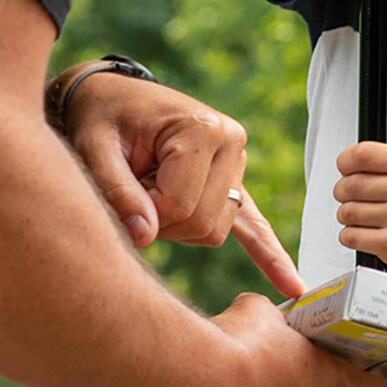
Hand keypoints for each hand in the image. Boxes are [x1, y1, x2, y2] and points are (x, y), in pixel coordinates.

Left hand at [61, 71, 300, 292]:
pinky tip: (291, 286)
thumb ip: (118, 194)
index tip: (118, 194)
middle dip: (162, 224)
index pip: (181, 205)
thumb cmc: (100, 121)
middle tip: (130, 194)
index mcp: (203, 128)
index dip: (144, 215)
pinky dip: (270, 255)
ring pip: (213, 230)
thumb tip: (145, 237)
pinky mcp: (233, 182)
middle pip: (202, 221)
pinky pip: (255, 226)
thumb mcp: (95, 151)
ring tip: (149, 191)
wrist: (111, 100)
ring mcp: (237, 164)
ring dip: (177, 227)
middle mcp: (231, 143)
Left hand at [334, 141, 386, 285]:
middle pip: (349, 184)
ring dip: (348, 217)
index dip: (346, 163)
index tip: (347, 170)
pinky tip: (368, 235)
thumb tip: (346, 164)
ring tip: (365, 220)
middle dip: (343, 193)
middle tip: (353, 199)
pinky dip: (351, 237)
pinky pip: (350, 236)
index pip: (363, 153)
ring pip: (346, 212)